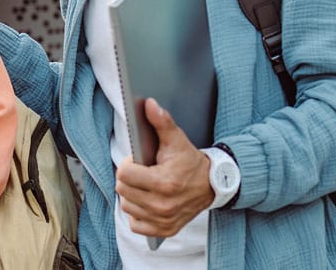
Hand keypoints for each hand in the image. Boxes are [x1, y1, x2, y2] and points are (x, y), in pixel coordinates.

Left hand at [115, 98, 212, 236]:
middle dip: (128, 179)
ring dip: (132, 196)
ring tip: (145, 186)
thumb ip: (161, 122)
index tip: (137, 162)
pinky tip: (147, 202)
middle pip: (122, 190)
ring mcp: (163, 220)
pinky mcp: (165, 230)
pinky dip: (138, 214)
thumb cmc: (191, 162)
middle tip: (142, 173)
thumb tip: (149, 104)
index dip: (128, 165)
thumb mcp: (177, 140)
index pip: (124, 175)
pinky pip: (135, 225)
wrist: (212, 185)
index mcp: (163, 182)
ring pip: (127, 206)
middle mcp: (162, 205)